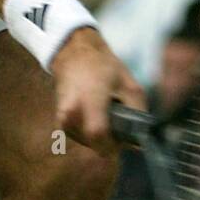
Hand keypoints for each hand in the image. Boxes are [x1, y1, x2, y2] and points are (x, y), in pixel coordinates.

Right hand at [50, 28, 146, 149]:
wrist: (74, 55)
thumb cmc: (104, 67)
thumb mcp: (130, 86)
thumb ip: (137, 113)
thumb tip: (139, 142)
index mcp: (88, 102)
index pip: (98, 136)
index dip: (114, 145)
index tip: (126, 142)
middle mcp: (70, 115)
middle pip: (94, 144)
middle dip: (110, 142)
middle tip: (120, 126)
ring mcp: (62, 120)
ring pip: (87, 143)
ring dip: (100, 138)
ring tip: (106, 117)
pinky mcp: (60, 123)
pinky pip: (80, 138)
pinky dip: (90, 134)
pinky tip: (96, 117)